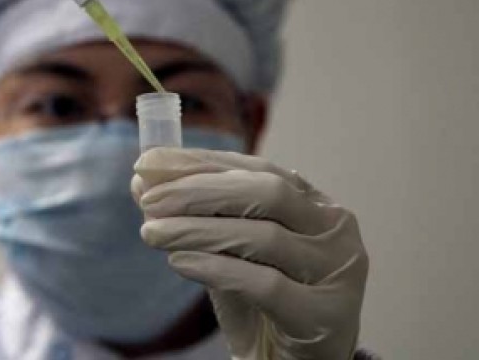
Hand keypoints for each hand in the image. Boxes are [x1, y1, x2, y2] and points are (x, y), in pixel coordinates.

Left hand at [133, 148, 367, 359]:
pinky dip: (216, 270)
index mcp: (312, 201)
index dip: (200, 163)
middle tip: (148, 199)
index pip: (255, 168)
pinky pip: (265, 285)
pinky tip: (179, 263)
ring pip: (264, 237)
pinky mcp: (326, 315)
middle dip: (200, 191)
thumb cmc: (265, 300)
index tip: (148, 164)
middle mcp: (333, 228)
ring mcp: (336, 271)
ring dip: (198, 231)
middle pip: (266, 192)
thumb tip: (142, 179)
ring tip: (152, 233)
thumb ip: (195, 215)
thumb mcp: (227, 250)